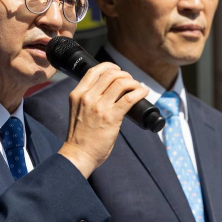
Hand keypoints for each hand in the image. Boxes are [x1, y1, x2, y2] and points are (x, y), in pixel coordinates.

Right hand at [58, 62, 148, 177]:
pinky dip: (140, 92)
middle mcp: (87, 97)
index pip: (93, 71)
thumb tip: (107, 92)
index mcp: (77, 94)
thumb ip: (87, 100)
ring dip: (133, 82)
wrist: (78, 154)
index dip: (108, 66)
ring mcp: (99, 107)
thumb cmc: (79, 136)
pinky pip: (130, 98)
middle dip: (124, 74)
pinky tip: (144, 92)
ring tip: (137, 87)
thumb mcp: (78, 110)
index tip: (117, 70)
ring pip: (121, 83)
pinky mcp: (111, 117)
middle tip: (130, 81)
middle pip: (110, 74)